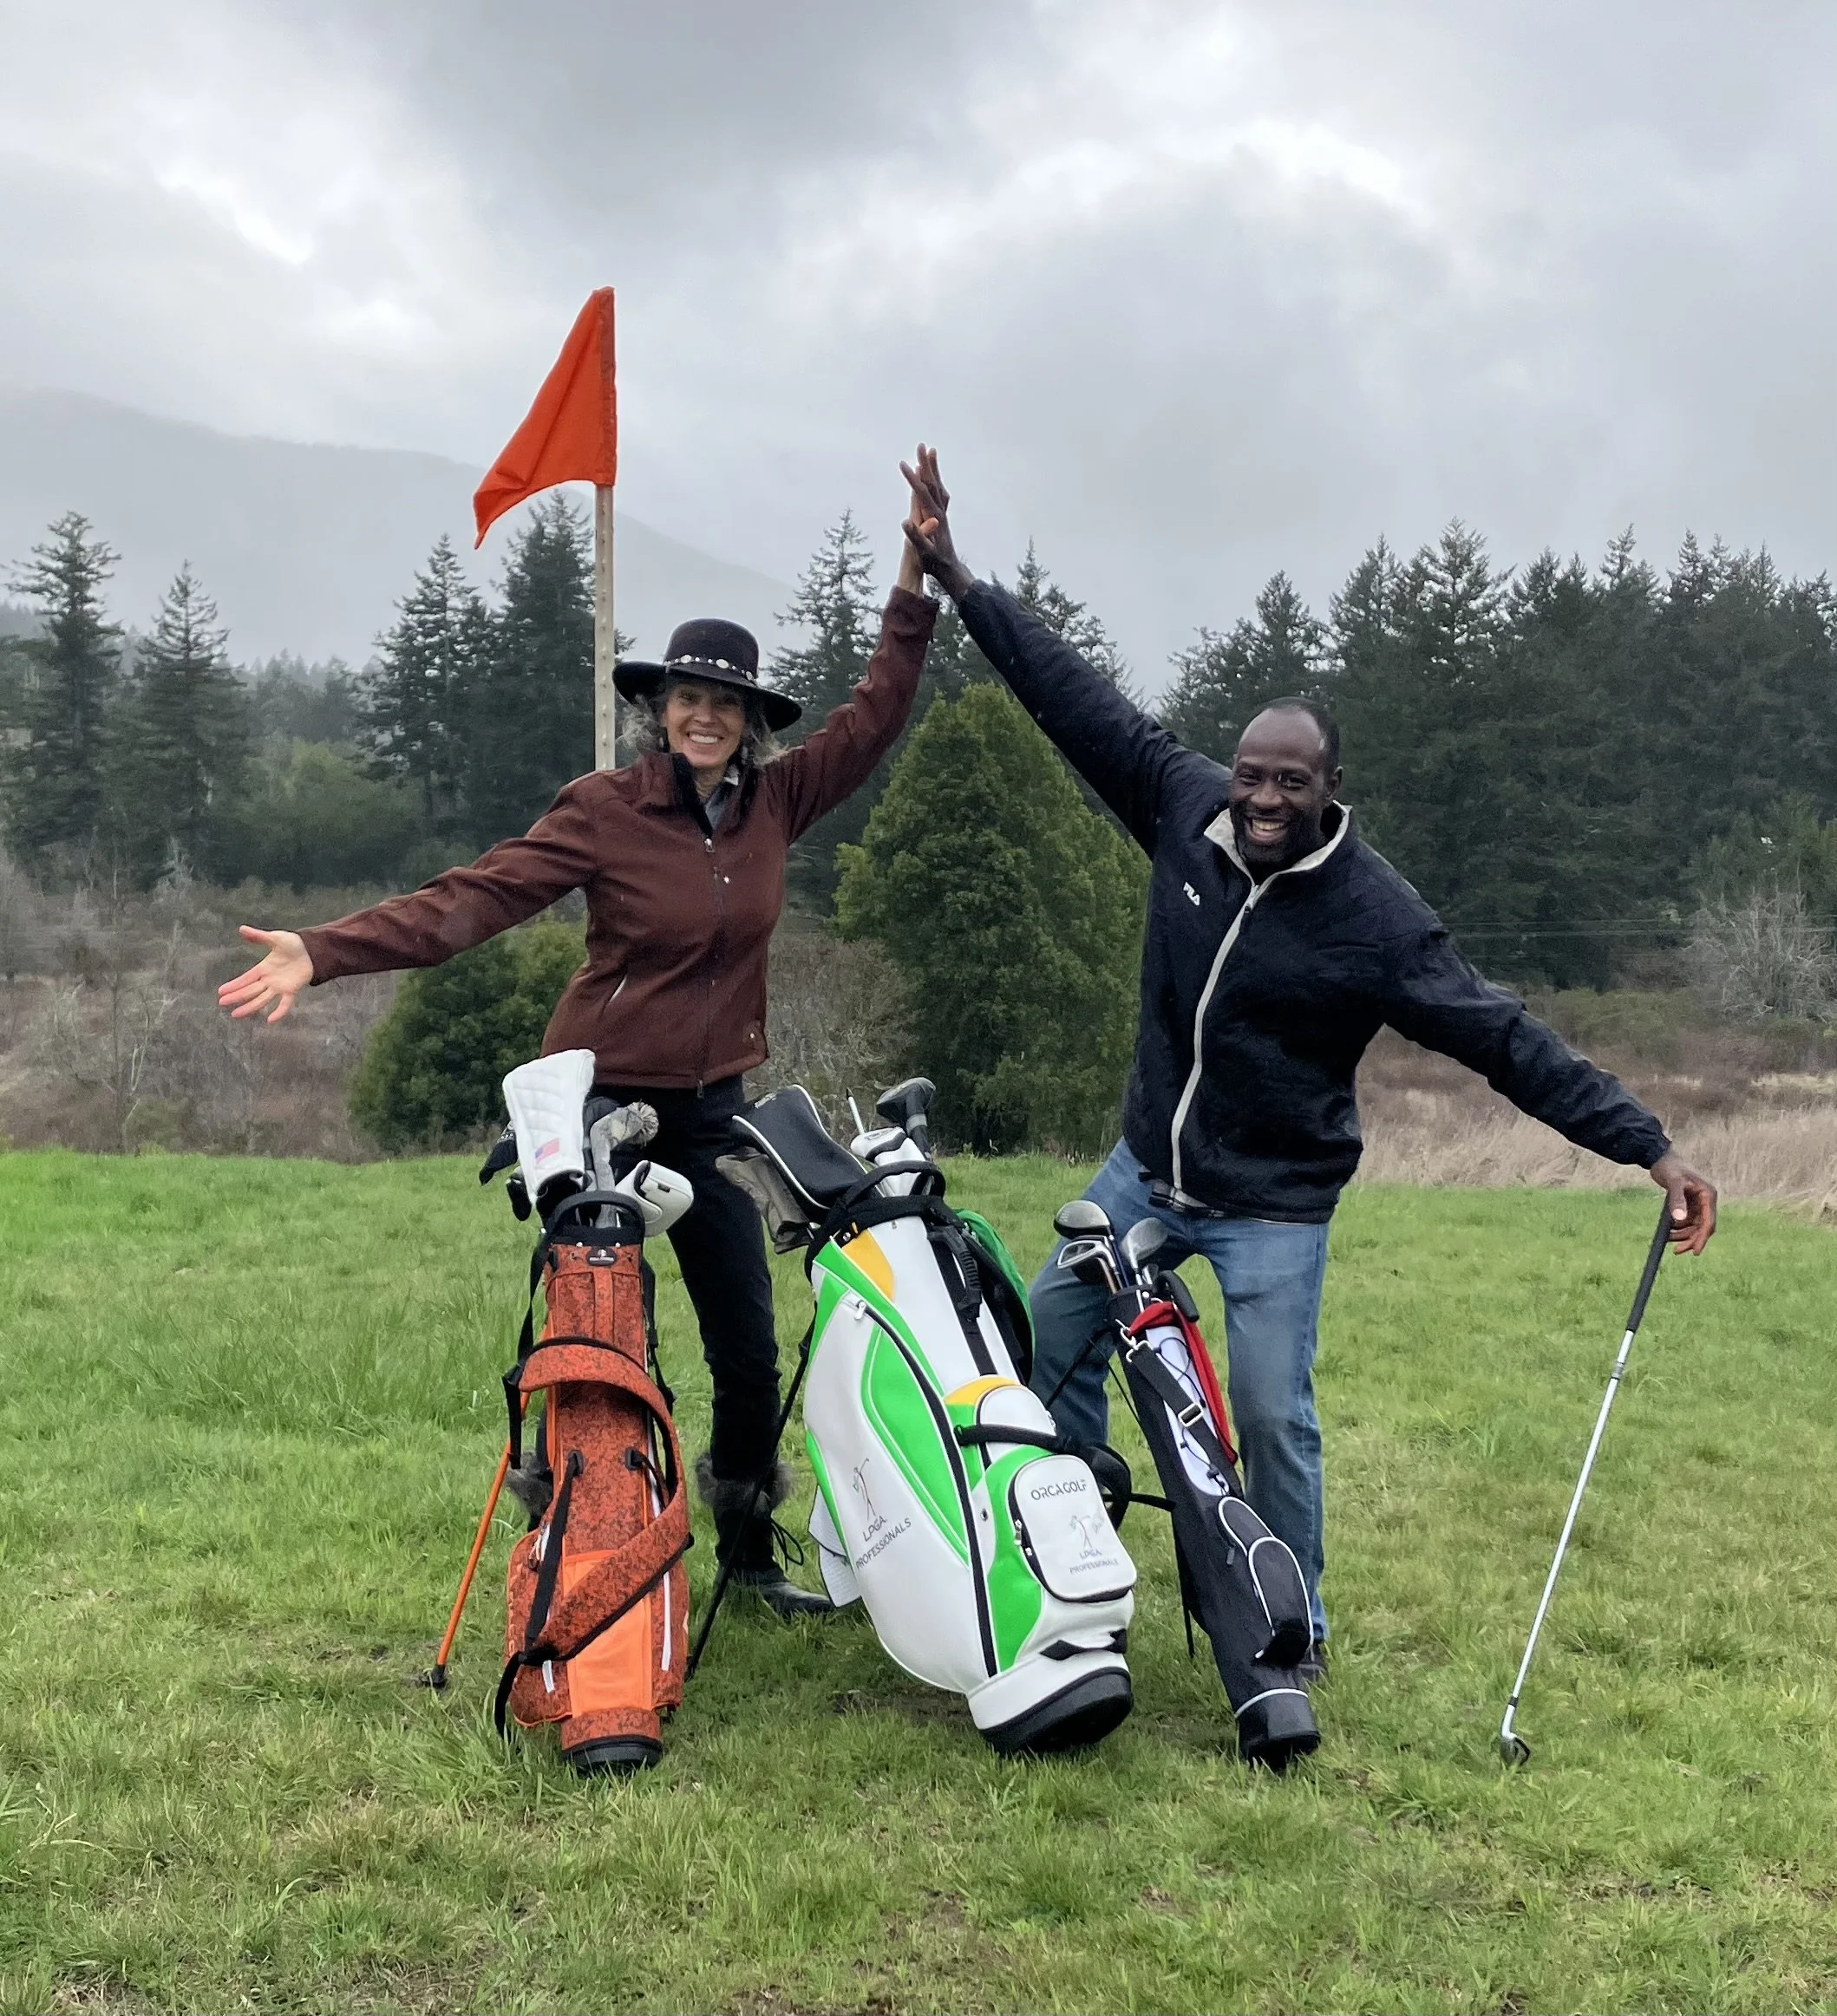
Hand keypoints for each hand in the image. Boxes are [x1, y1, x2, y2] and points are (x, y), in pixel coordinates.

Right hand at [217, 926, 313, 1023]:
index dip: (233, 985)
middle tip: (222, 1003)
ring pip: (262, 999)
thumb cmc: (293, 944)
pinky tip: (270, 1020)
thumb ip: (259, 936)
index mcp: (263, 968)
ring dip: (249, 1007)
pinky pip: (285, 1003)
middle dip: (236, 997)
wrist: (312, 949)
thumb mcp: (275, 938)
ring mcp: (280, 987)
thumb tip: (241, 929)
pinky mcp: (292, 990)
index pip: (245, 979)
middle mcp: (269, 980)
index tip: (221, 992)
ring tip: (236, 1014)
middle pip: (250, 991)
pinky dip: (279, 1011)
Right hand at [899, 444, 972, 601]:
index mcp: (934, 518)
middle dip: (926, 464)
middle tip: (921, 445)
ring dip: (933, 468)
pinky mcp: (942, 516)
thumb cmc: (935, 563)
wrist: (950, 569)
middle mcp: (940, 512)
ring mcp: (943, 513)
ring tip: (930, 452)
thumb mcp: (924, 552)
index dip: (912, 478)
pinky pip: (938, 492)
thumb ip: (915, 536)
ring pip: (938, 485)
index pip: (921, 494)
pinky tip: (932, 476)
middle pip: (933, 483)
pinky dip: (935, 480)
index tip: (903, 464)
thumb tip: (905, 521)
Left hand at [1649, 1152, 1715, 1254]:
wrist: (1660, 1157)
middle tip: (1677, 1251)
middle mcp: (1706, 1200)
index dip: (1702, 1238)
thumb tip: (1680, 1220)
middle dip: (1691, 1239)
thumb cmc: (1669, 1167)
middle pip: (1702, 1227)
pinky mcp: (1689, 1203)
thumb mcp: (1673, 1183)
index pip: (1708, 1222)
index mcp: (1708, 1195)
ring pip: (1694, 1226)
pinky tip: (1667, 1231)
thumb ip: (1677, 1200)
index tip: (1695, 1252)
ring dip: (1683, 1234)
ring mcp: (1698, 1202)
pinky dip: (1679, 1227)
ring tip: (1667, 1238)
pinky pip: (1686, 1221)